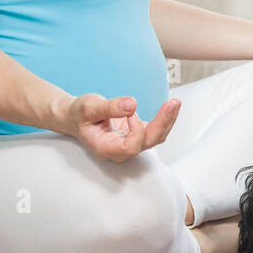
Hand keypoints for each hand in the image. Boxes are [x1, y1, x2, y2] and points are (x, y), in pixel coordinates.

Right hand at [66, 93, 181, 162]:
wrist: (77, 118)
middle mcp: (121, 150)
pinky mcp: (137, 135)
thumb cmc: (80, 115)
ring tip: (175, 102)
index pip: (130, 147)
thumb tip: (131, 104)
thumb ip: (109, 107)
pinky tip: (171, 106)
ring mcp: (130, 143)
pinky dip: (164, 118)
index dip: (136, 131)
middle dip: (162, 123)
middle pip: (147, 142)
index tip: (131, 112)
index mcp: (106, 147)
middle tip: (172, 104)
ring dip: (167, 120)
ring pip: (155, 137)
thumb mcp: (89, 107)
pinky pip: (155, 130)